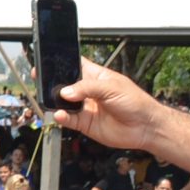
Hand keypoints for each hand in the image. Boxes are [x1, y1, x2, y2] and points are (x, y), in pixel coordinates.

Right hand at [49, 58, 164, 151]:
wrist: (145, 127)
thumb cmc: (136, 102)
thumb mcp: (112, 87)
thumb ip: (87, 88)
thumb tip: (67, 91)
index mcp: (96, 76)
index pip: (75, 66)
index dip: (62, 63)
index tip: (48, 63)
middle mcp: (88, 92)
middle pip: (65, 85)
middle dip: (54, 84)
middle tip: (43, 83)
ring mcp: (86, 108)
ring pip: (64, 103)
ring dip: (56, 102)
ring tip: (51, 100)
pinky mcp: (85, 124)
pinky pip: (68, 120)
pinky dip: (62, 117)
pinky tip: (60, 114)